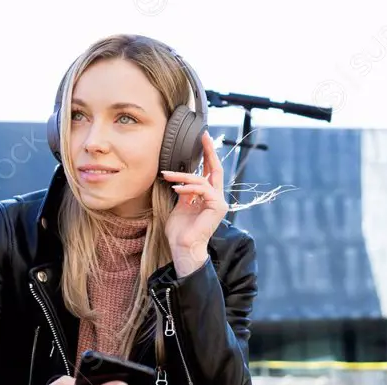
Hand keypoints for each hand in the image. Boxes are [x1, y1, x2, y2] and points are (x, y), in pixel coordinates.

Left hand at [162, 130, 227, 276]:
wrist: (183, 248)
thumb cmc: (180, 232)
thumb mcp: (180, 206)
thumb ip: (184, 192)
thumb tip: (180, 179)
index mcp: (208, 197)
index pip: (209, 173)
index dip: (207, 156)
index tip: (202, 139)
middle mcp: (217, 198)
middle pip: (216, 170)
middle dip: (209, 152)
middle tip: (203, 136)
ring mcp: (219, 202)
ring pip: (202, 180)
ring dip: (183, 176)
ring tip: (167, 176)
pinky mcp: (217, 207)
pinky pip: (202, 189)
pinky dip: (188, 188)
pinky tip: (177, 190)